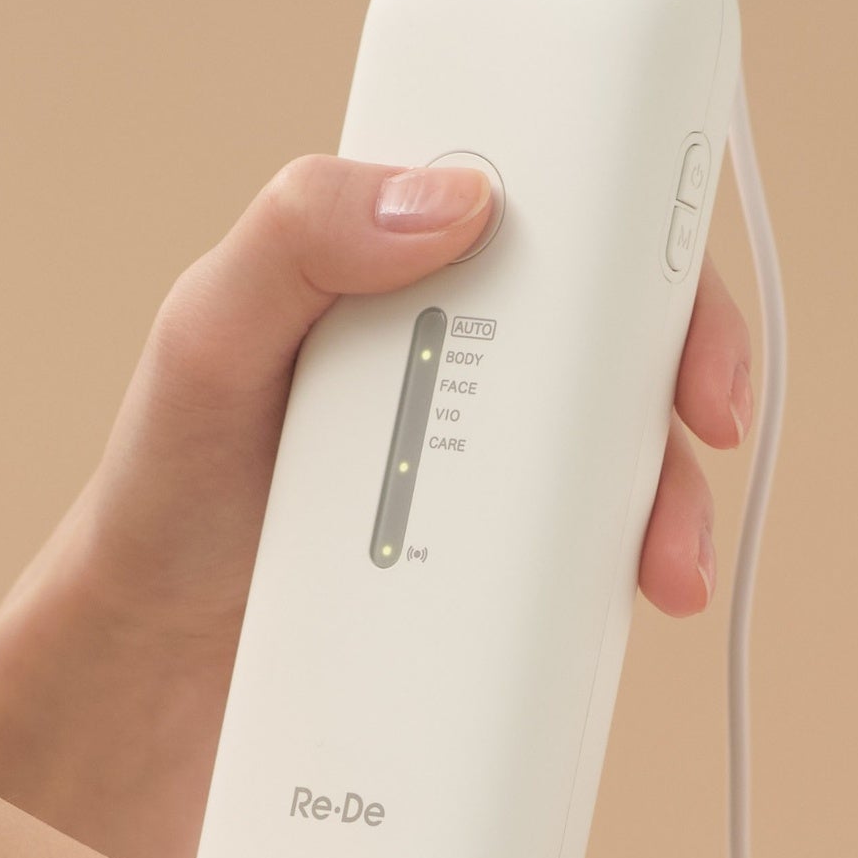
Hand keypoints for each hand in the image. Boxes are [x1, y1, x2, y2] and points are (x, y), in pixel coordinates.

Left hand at [0, 154, 754, 857]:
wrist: (149, 662)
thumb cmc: (168, 477)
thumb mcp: (206, 336)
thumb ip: (296, 240)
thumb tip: (457, 195)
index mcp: (411, 269)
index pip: (559, 209)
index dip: (646, 226)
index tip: (680, 284)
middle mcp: (469, 355)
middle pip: (627, 329)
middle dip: (694, 367)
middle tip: (707, 426)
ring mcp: (492, 465)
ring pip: (633, 448)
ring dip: (680, 493)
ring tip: (665, 567)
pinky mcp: (504, 567)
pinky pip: (601, 551)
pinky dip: (638, 573)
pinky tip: (639, 608)